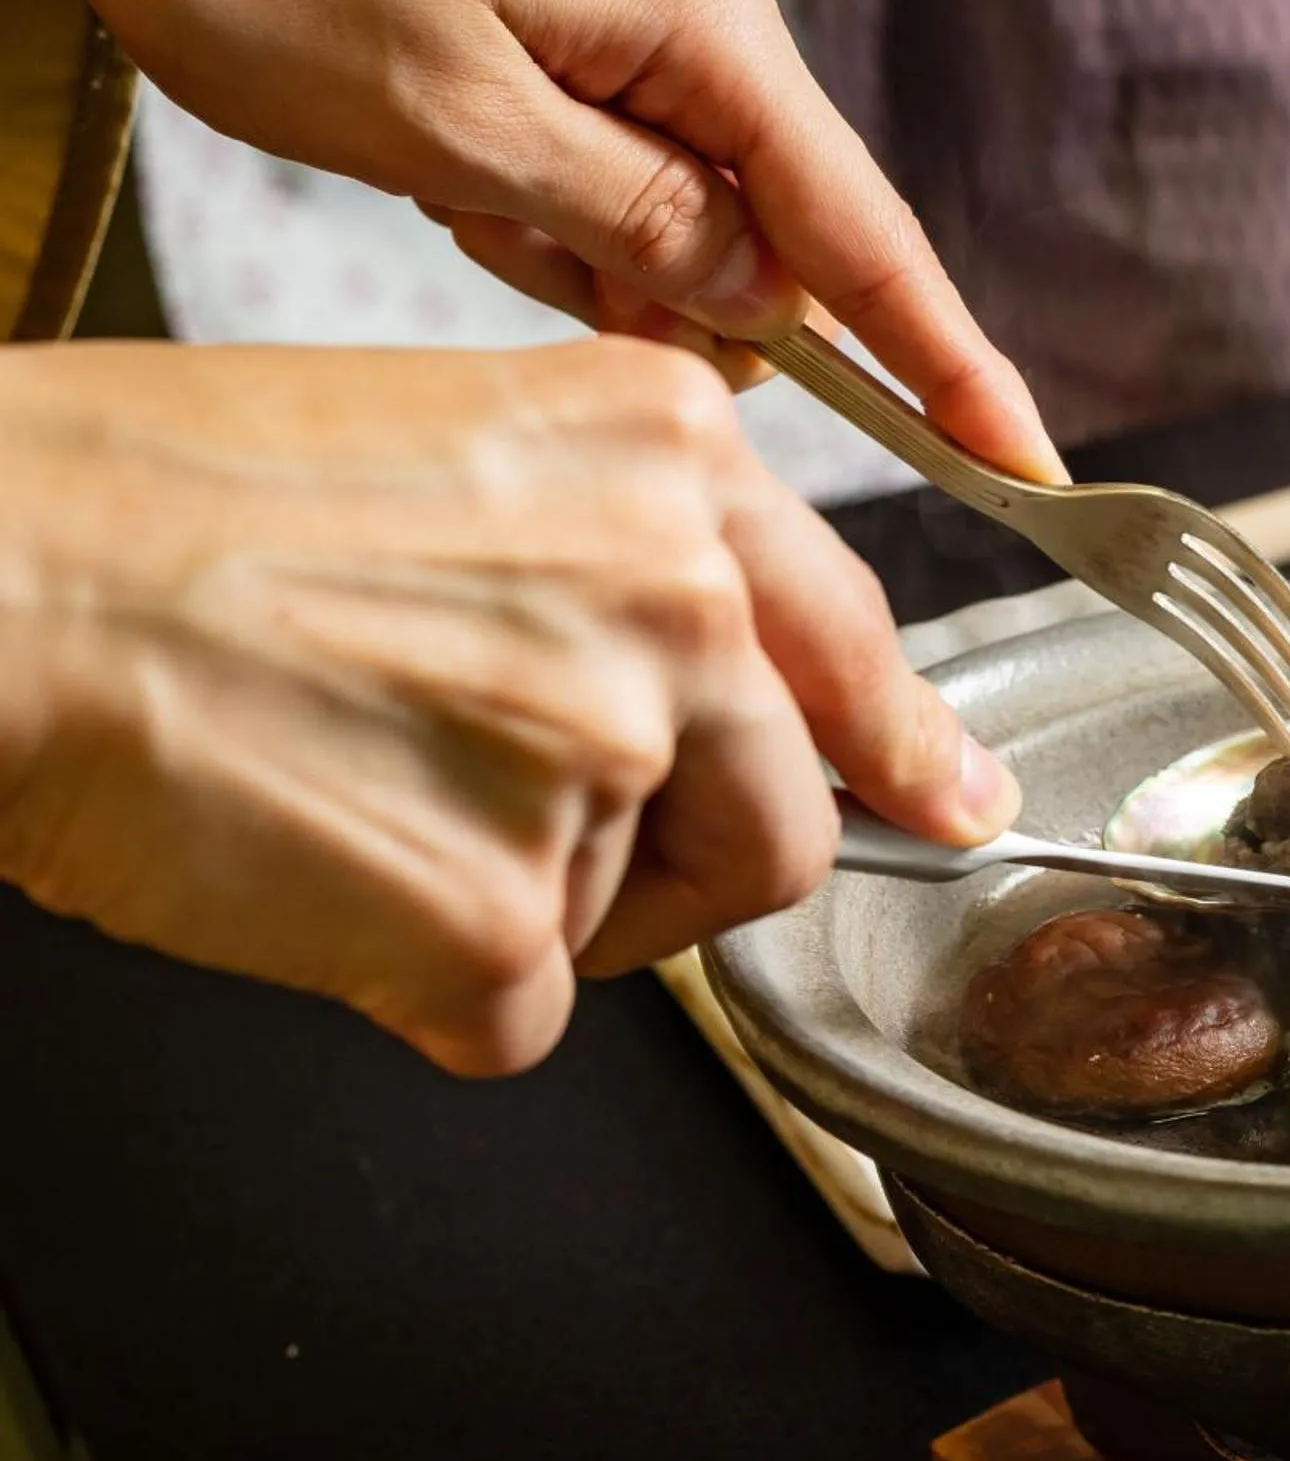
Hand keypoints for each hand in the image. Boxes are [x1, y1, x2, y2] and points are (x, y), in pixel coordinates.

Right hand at [0, 339, 1018, 1074]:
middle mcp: (676, 602)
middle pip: (781, 827)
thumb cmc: (169, 499)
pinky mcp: (499, 917)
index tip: (949, 802)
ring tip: (359, 798)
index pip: (852, 646)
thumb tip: (718, 698)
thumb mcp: (467, 447)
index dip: (904, 747)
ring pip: (627, 921)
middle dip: (680, 870)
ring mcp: (598, 760)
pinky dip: (420, 981)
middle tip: (543, 858)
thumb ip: (629, 562)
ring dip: (514, 904)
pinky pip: (513, 1013)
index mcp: (675, 464)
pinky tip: (318, 873)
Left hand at [77, 0, 1065, 480]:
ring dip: (573, 250)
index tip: (1020, 461)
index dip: (946, 364)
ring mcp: (645, 46)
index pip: (863, 237)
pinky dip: (537, 211)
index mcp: (702, 34)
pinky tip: (453, 158)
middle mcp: (701, 35)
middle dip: (663, 293)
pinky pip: (613, 189)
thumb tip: (762, 305)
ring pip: (678, 232)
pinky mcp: (590, 58)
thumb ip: (634, 223)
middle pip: (766, 246)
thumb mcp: (452, 117)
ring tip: (453, 171)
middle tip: (514, 233)